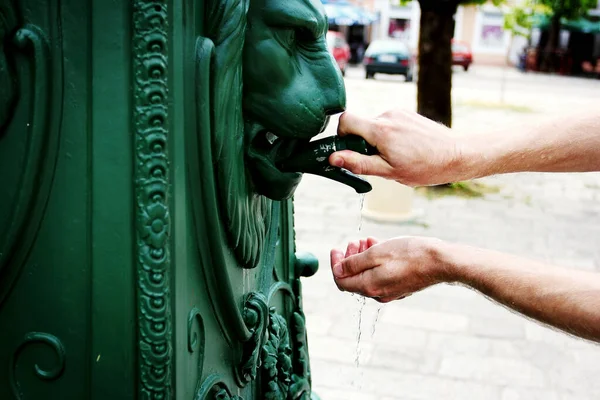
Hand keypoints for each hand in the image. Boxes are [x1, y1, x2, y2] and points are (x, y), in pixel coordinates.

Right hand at [329, 109, 470, 185]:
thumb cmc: (425, 167)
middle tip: (379, 161)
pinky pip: (387, 123)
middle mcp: (387, 115)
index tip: (350, 151)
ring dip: (377, 141)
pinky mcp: (406, 113)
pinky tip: (405, 148)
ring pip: (374, 126)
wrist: (456, 154)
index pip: (345, 120)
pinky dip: (388, 136)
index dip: (342, 136)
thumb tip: (333, 158)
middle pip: (360, 125)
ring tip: (396, 156)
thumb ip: (358, 163)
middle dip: (362, 143)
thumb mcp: (388, 172)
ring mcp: (398, 112)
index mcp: (380, 130)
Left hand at [330, 236, 449, 301]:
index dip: (335, 264)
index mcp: (369, 287)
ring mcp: (390, 292)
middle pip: (354, 278)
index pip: (341, 280)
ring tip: (367, 241)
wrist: (441, 262)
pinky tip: (380, 247)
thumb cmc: (409, 254)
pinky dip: (376, 262)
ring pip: (368, 275)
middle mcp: (378, 293)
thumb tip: (338, 270)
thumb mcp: (376, 253)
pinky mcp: (400, 287)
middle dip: (350, 259)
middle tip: (354, 242)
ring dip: (363, 258)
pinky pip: (381, 276)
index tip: (336, 248)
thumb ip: (354, 263)